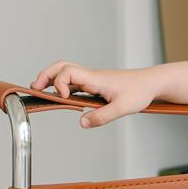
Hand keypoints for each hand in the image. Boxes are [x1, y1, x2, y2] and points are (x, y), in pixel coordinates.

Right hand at [31, 60, 163, 127]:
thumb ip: (102, 116)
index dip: (60, 83)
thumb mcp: (123, 108)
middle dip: (46, 75)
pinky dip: (62, 86)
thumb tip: (82, 122)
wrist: (152, 83)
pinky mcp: (95, 85)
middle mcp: (91, 77)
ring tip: (40, 91)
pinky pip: (74, 82)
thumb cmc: (140, 91)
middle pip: (61, 66)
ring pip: (66, 72)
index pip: (68, 72)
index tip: (63, 98)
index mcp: (95, 78)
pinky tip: (60, 97)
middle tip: (35, 88)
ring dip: (52, 79)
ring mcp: (92, 80)